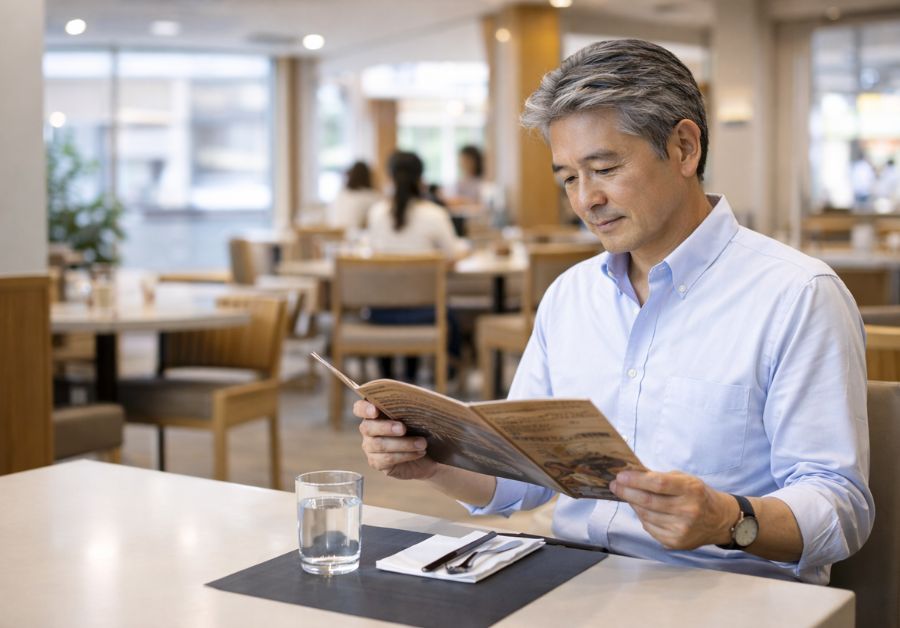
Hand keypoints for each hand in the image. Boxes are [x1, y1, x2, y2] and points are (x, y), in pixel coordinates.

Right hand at [355, 400, 438, 480]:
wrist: (426, 454)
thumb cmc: (419, 429)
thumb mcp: (416, 417)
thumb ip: (411, 407)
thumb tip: (420, 401)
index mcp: (374, 412)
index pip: (359, 408)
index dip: (364, 409)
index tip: (375, 410)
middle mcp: (368, 429)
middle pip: (367, 427)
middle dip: (386, 427)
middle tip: (403, 429)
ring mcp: (370, 447)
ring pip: (379, 445)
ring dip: (403, 444)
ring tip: (422, 443)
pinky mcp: (377, 462)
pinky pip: (387, 459)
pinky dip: (406, 455)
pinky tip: (419, 452)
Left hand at [610, 470, 737, 549]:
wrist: (720, 520)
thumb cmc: (698, 494)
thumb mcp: (685, 479)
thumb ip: (660, 477)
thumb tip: (631, 475)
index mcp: (691, 489)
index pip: (658, 484)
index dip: (636, 480)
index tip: (620, 476)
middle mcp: (688, 510)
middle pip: (648, 501)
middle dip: (627, 492)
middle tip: (615, 485)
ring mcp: (681, 529)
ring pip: (646, 515)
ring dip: (633, 504)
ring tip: (627, 495)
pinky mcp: (675, 542)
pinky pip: (649, 528)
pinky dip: (643, 517)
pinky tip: (642, 510)